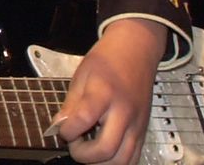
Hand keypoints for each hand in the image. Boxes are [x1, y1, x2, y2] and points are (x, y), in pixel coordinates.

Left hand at [53, 19, 166, 164]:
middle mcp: (125, 112)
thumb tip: (58, 127)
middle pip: (106, 150)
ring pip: (122, 160)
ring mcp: (138, 124)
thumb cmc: (106, 60)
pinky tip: (103, 151)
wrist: (137, 50)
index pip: (83, 121)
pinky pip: (134, 157)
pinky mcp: (144, 131)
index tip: (61, 129)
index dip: (67, 132)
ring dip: (100, 162)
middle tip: (74, 143)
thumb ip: (71, 105)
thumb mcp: (81, 75)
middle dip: (83, 155)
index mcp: (104, 94)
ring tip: (88, 149)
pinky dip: (116, 161)